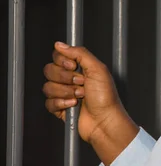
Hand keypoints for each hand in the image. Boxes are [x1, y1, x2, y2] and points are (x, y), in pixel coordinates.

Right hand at [43, 42, 137, 165]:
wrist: (104, 120)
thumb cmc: (106, 96)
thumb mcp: (98, 69)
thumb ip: (79, 53)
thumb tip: (60, 44)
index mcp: (80, 67)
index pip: (58, 56)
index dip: (62, 61)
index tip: (73, 66)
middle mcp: (70, 78)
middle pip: (49, 70)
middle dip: (66, 78)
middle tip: (81, 83)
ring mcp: (64, 93)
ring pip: (48, 87)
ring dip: (66, 92)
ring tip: (80, 96)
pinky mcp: (60, 108)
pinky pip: (48, 102)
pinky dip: (61, 104)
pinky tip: (73, 106)